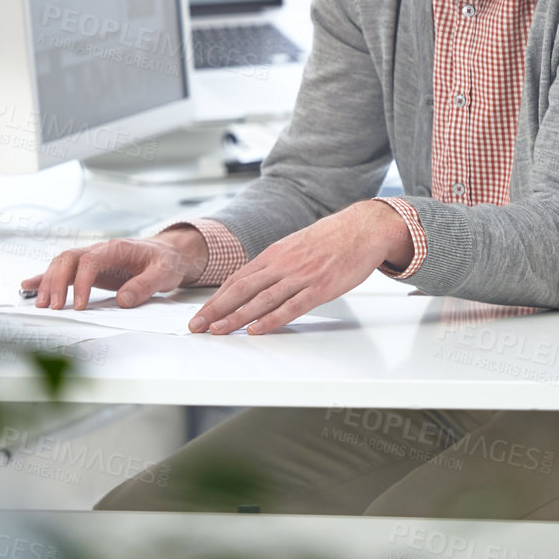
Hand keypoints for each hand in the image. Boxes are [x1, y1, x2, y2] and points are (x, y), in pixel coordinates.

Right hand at [21, 231, 208, 310]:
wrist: (167, 253)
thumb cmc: (165, 261)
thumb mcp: (164, 273)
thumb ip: (145, 286)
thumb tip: (123, 301)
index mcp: (116, 248)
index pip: (89, 261)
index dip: (80, 282)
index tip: (79, 305)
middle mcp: (99, 250)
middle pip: (68, 259)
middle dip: (56, 282)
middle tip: (53, 307)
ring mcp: (91, 258)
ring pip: (61, 264)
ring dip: (48, 282)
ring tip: (41, 304)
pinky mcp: (88, 269)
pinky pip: (63, 271)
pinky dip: (45, 278)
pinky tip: (29, 286)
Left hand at [189, 200, 412, 335]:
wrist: (362, 228)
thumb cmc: (330, 239)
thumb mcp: (294, 246)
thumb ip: (275, 265)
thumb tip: (255, 283)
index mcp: (273, 254)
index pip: (236, 279)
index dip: (215, 298)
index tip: (200, 314)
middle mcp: (281, 264)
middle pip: (240, 289)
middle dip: (215, 310)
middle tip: (197, 326)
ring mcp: (300, 276)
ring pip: (260, 299)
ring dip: (236, 317)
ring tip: (217, 331)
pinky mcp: (320, 288)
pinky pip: (291, 306)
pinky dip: (271, 319)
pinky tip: (256, 329)